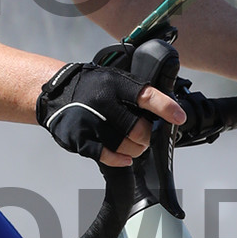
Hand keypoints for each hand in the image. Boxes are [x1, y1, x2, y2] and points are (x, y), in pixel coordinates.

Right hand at [36, 59, 184, 164]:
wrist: (56, 92)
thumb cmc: (91, 87)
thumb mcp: (113, 78)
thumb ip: (136, 92)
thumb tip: (166, 109)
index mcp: (114, 84)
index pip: (146, 96)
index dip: (165, 108)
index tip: (179, 117)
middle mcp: (102, 101)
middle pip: (138, 130)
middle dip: (147, 137)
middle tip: (145, 136)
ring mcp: (89, 121)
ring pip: (125, 146)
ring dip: (135, 150)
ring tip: (133, 146)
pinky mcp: (78, 138)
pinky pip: (106, 156)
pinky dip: (119, 159)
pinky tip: (123, 157)